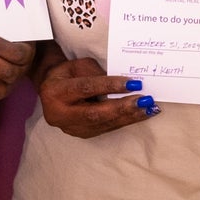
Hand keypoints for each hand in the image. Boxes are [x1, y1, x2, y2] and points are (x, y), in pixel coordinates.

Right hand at [36, 55, 156, 137]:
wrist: (51, 91)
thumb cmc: (68, 74)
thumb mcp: (79, 66)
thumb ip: (98, 73)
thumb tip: (124, 83)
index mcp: (55, 92)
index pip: (86, 88)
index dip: (110, 86)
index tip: (133, 83)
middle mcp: (59, 114)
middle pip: (95, 113)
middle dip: (123, 108)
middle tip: (145, 100)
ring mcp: (70, 128)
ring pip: (102, 124)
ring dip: (128, 117)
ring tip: (149, 109)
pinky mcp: (81, 134)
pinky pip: (105, 128)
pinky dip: (124, 121)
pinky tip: (140, 115)